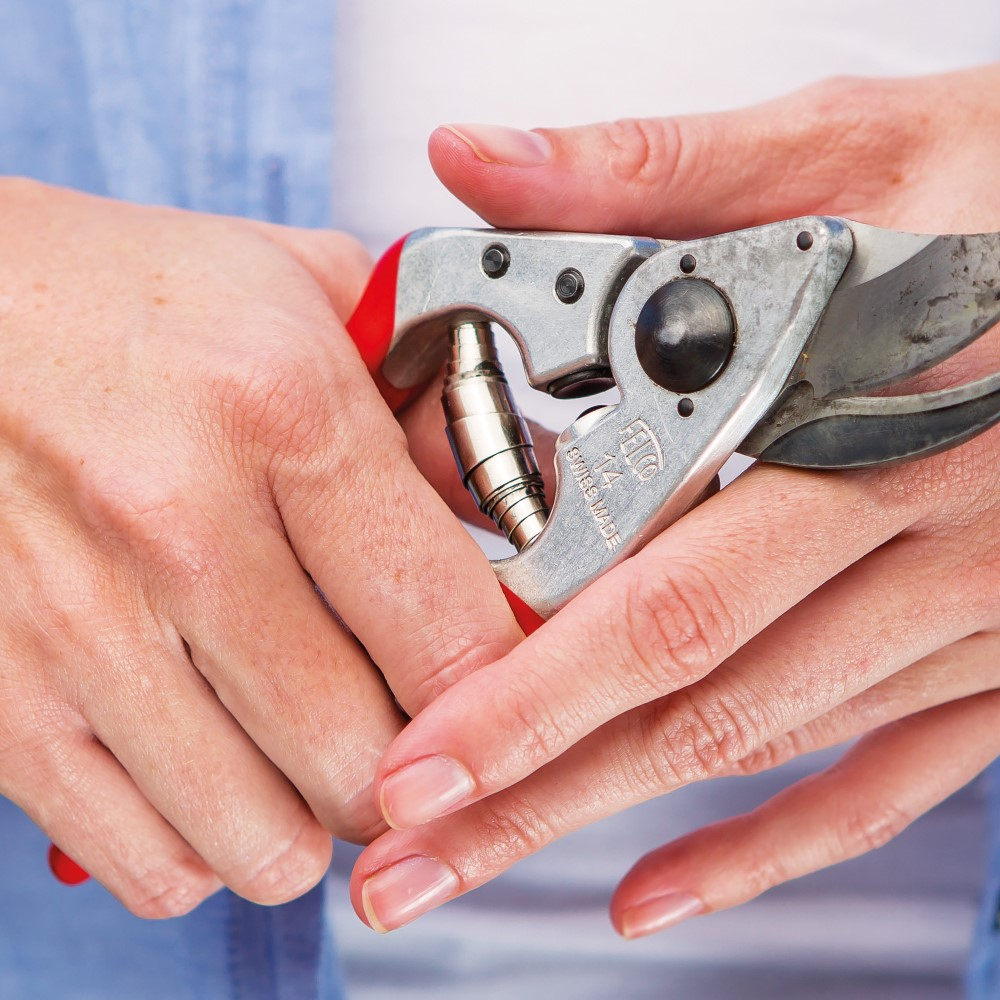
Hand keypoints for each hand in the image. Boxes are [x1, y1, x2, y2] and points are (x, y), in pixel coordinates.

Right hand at [0, 179, 521, 915]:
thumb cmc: (120, 296)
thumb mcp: (298, 290)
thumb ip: (421, 397)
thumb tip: (506, 507)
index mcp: (283, 409)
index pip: (447, 625)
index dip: (501, 689)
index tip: (499, 693)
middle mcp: (180, 524)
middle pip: (363, 758)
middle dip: (412, 771)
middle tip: (408, 734)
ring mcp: (79, 622)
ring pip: (263, 841)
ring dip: (313, 821)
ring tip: (310, 760)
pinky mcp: (0, 697)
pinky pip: (149, 862)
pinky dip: (208, 847)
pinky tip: (217, 776)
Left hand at [348, 66, 999, 935]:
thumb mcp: (853, 147)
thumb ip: (652, 173)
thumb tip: (477, 163)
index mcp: (866, 415)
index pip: (666, 584)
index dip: (531, 684)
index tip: (417, 753)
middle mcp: (920, 538)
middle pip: (691, 696)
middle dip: (529, 789)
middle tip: (404, 864)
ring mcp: (967, 616)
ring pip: (759, 746)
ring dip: (607, 816)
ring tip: (477, 864)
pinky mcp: (997, 656)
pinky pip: (881, 784)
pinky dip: (766, 847)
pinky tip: (661, 886)